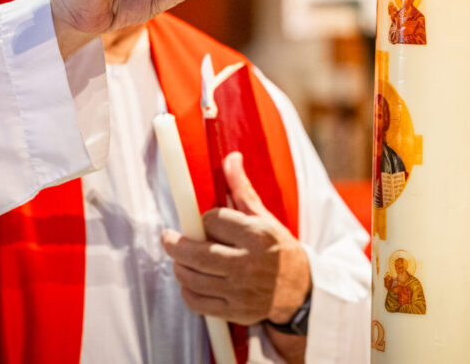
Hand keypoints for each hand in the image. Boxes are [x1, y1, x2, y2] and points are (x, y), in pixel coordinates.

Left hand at [160, 152, 311, 325]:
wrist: (301, 291)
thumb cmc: (278, 249)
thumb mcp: (264, 217)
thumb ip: (242, 189)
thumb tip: (230, 158)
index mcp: (257, 235)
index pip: (213, 220)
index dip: (205, 218)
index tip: (206, 221)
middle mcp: (249, 263)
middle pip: (196, 252)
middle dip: (174, 243)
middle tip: (168, 237)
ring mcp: (241, 290)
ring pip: (192, 277)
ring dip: (179, 265)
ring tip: (180, 258)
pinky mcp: (235, 311)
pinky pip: (197, 302)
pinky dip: (187, 290)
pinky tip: (191, 280)